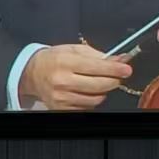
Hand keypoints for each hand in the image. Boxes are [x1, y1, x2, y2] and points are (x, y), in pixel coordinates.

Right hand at [20, 43, 134, 110]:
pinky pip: (87, 107)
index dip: (115, 69)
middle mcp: (62, 81)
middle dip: (114, 80)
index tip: (126, 69)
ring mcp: (62, 98)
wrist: (32, 74)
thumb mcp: (74, 50)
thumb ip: (97, 55)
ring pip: (96, 99)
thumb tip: (119, 60)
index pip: (96, 67)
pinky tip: (87, 91)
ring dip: (103, 91)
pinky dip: (92, 100)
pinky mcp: (62, 109)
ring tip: (98, 82)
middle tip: (118, 75)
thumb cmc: (54, 59)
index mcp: (65, 62)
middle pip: (99, 85)